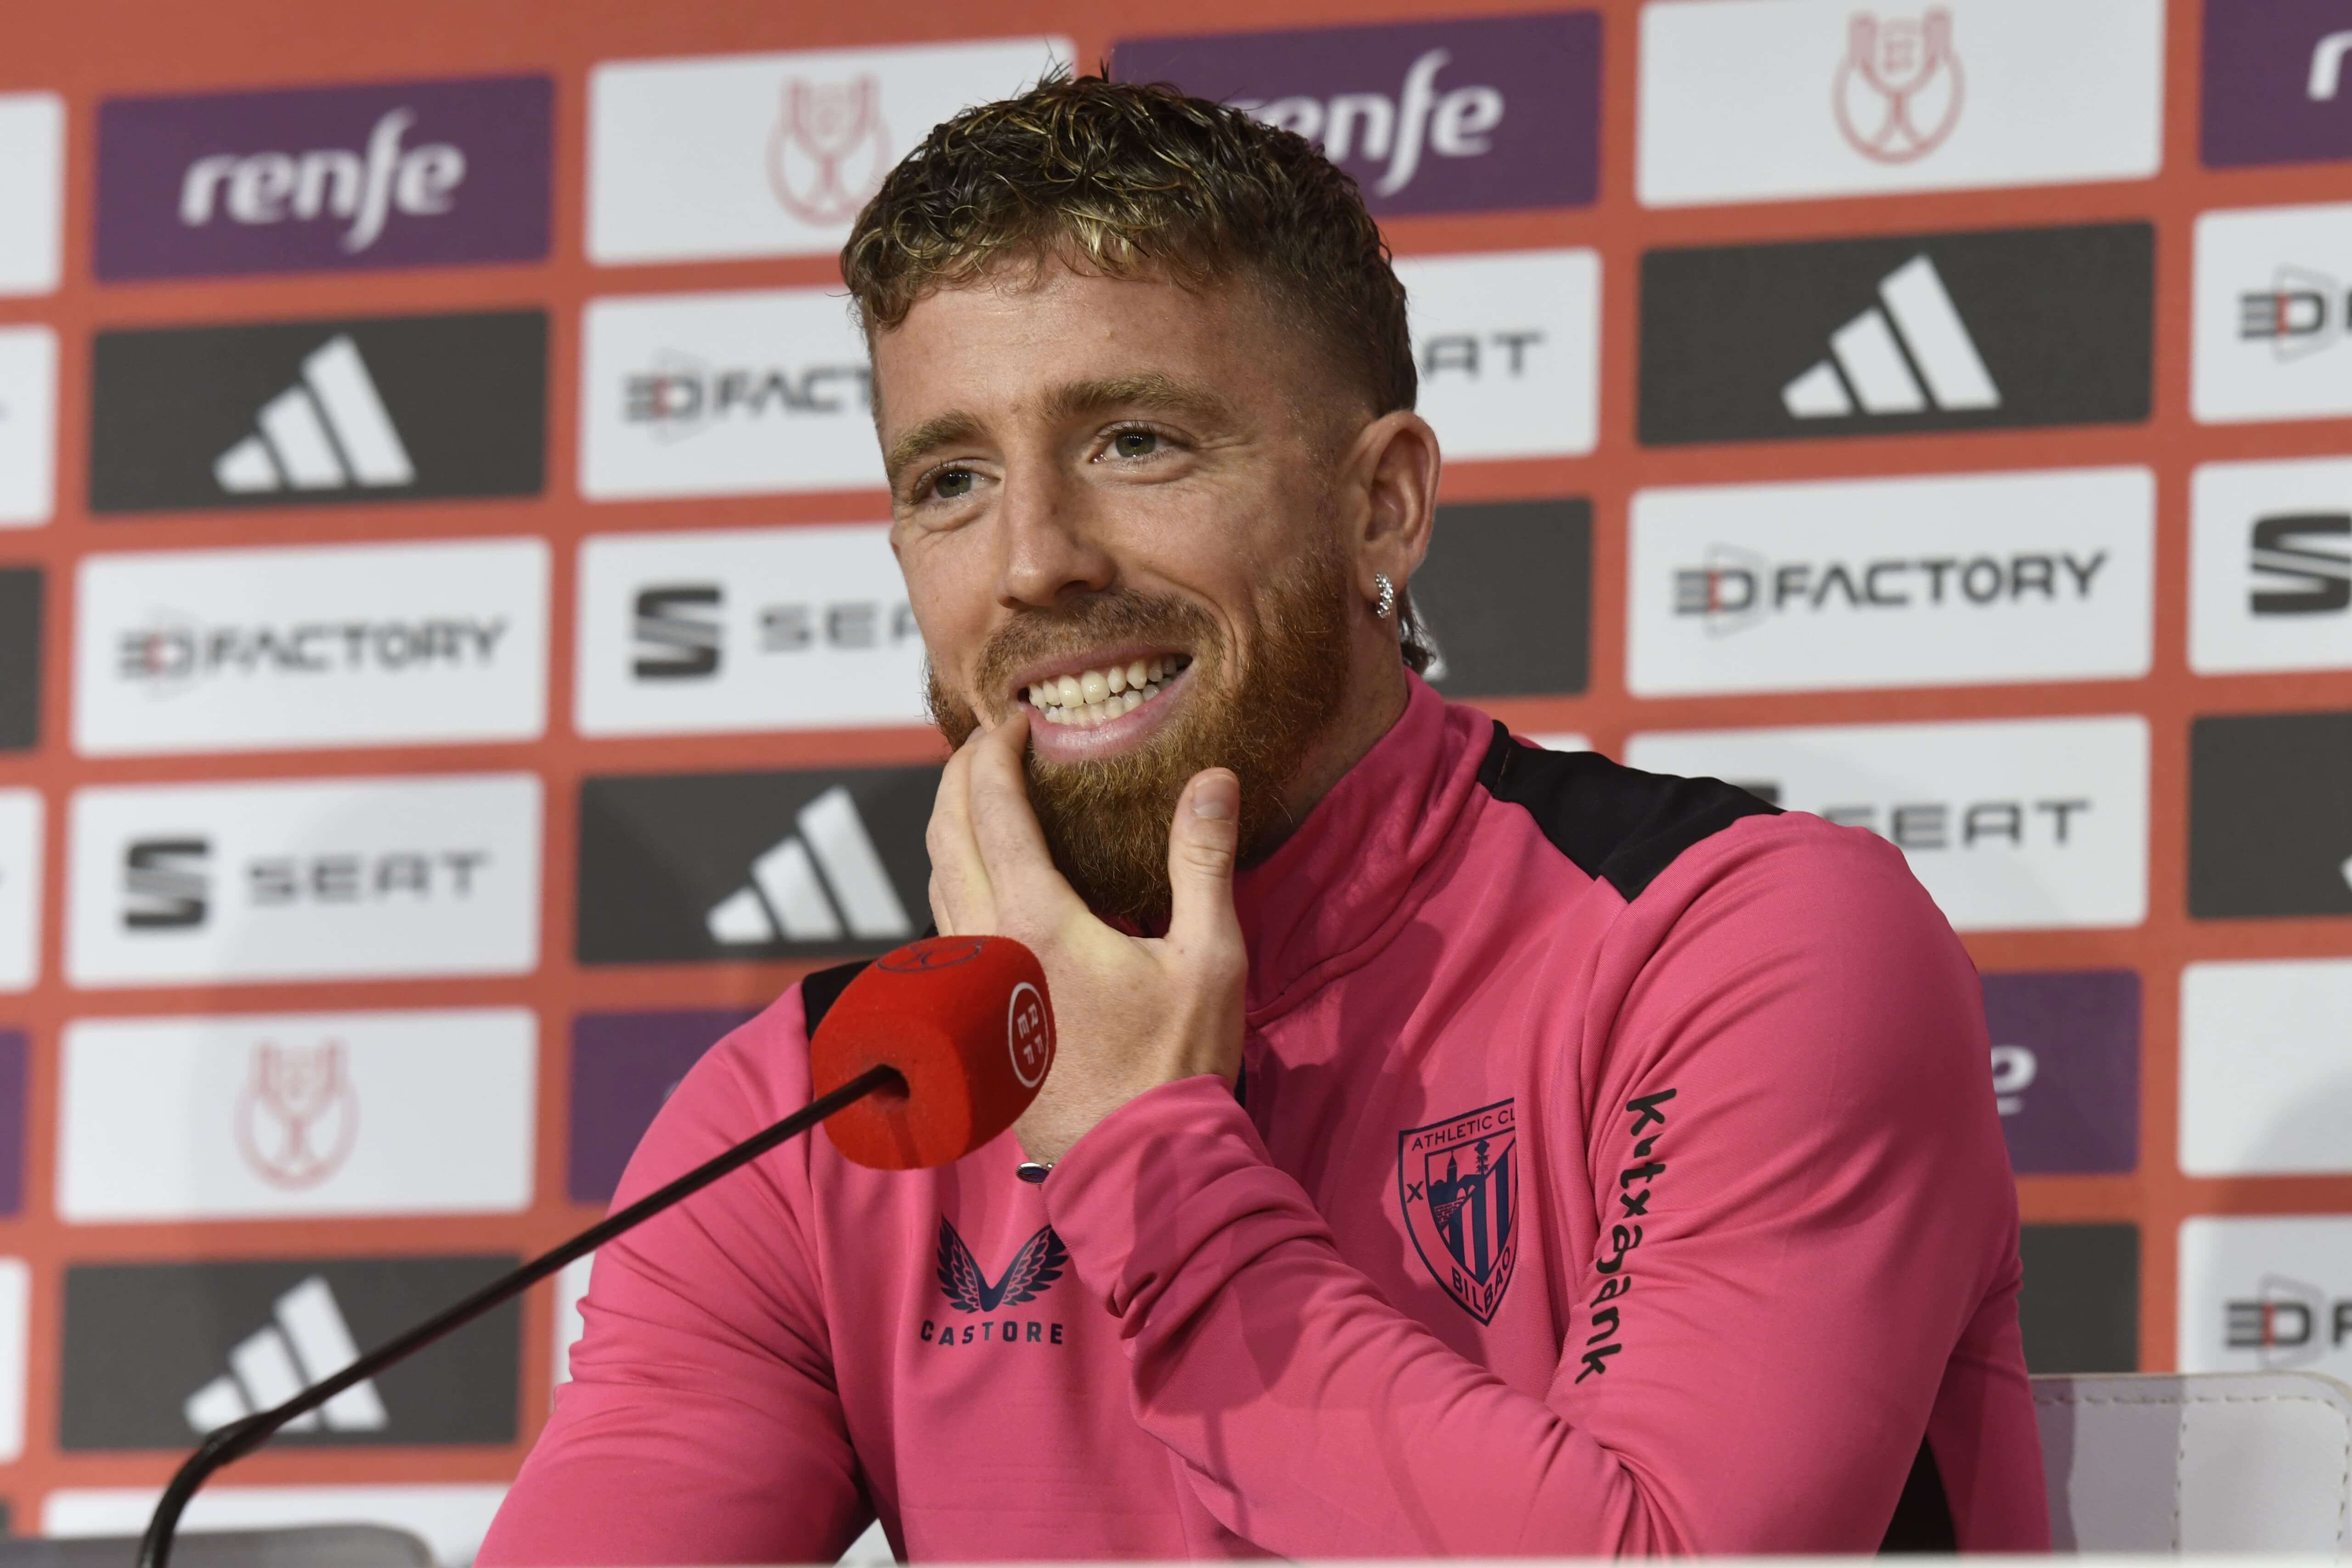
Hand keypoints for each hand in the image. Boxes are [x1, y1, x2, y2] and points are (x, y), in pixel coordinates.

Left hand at [925, 710, 1246, 1164]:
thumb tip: (1212, 779)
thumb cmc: (1176, 1066)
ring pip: (934, 878)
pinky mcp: (968, 1017)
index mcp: (1037, 922)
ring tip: (979, 791)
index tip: (1017, 721)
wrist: (1136, 1166)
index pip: (994, 809)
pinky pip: (943, 923)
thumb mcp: (1209, 958)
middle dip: (958, 774)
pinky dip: (952, 875)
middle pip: (944, 832)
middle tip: (989, 740)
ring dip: (949, 823)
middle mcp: (985, 947)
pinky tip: (981, 871)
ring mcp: (969, 986)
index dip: (996, 753)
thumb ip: (1203, 860)